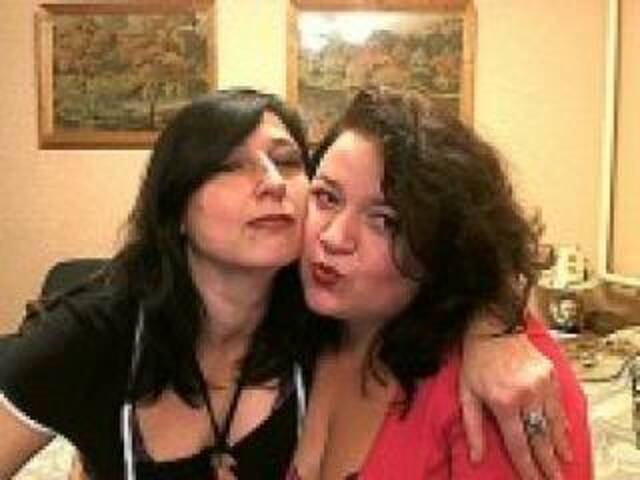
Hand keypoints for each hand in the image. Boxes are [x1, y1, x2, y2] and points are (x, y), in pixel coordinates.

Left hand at [460, 321, 571, 479]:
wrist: (493, 326)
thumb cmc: (476, 360)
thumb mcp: (467, 393)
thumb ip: (472, 427)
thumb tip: (476, 456)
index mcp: (504, 402)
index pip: (519, 444)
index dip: (527, 467)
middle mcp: (526, 396)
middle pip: (541, 438)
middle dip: (548, 463)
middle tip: (555, 478)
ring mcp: (542, 384)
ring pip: (554, 423)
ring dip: (560, 445)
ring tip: (564, 461)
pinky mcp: (551, 375)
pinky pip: (559, 405)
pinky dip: (562, 421)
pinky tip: (564, 433)